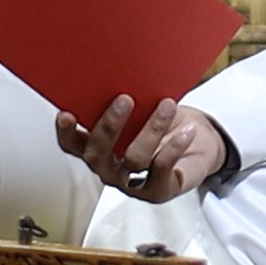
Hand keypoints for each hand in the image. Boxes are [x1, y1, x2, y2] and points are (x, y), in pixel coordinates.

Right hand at [56, 96, 225, 202]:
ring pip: (134, 160)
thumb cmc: (163, 123)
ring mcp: (132, 184)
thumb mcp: (143, 109)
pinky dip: (174, 147)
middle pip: (98, 155)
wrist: (199, 144)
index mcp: (99, 148)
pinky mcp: (158, 191)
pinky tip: (187, 130)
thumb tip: (124, 73)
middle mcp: (110, 169)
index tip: (66, 113)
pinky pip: (162, 170)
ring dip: (151, 130)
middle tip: (125, 99)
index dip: (66, 132)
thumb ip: (129, 101)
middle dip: (110, 126)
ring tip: (167, 106)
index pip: (73, 144)